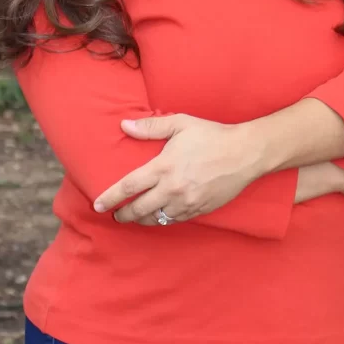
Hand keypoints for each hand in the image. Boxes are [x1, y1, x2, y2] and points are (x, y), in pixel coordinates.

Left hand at [93, 115, 259, 224]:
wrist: (245, 154)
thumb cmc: (211, 135)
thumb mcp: (180, 123)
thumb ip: (151, 126)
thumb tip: (125, 126)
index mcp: (164, 167)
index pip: (129, 187)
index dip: (111, 197)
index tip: (98, 204)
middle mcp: (172, 188)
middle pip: (139, 209)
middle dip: (124, 214)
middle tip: (116, 214)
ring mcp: (187, 202)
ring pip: (156, 219)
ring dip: (142, 220)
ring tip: (136, 216)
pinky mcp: (200, 210)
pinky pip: (175, 220)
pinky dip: (164, 219)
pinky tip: (160, 215)